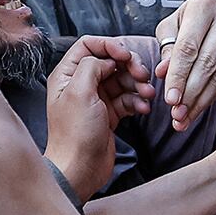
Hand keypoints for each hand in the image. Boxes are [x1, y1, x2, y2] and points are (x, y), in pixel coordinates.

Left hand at [42, 38, 151, 200]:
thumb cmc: (74, 135)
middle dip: (130, 66)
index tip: (126, 56)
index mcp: (67, 75)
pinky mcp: (109, 114)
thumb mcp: (79, 93)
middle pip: (110, 61)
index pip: (89, 45)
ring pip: (122, 80)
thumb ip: (92, 66)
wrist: (80, 169)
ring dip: (138, 85)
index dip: (110, 46)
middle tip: (143, 75)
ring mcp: (96, 99)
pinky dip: (138, 101)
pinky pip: (128, 99)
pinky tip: (143, 108)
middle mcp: (81, 84)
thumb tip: (107, 60)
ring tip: (148, 94)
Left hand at [155, 0, 215, 131]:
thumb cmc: (195, 24)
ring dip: (200, 101)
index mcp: (204, 5)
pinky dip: (212, 98)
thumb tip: (162, 72)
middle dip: (189, 93)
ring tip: (184, 118)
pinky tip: (198, 109)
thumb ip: (167, 48)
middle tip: (176, 115)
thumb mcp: (175, 28)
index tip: (170, 99)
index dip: (178, 75)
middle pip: (206, 63)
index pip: (188, 47)